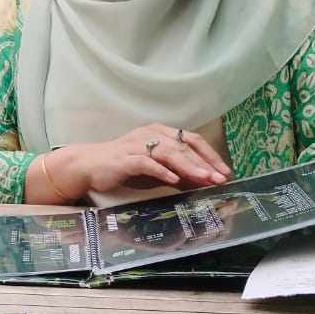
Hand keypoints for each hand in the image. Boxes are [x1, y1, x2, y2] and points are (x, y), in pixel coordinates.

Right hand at [35, 125, 230, 203]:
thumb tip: (205, 181)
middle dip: (204, 162)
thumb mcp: (156, 169)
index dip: (209, 154)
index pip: (191, 139)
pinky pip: (145, 163)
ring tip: (204, 178)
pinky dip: (161, 171)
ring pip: (167, 152)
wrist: (90, 165)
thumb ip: (178, 172)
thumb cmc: (125, 166)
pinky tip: (173, 180)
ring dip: (188, 166)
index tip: (224, 171)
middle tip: (220, 177)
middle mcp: (149, 134)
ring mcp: (136, 145)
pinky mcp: (124, 158)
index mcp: (159, 132)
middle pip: (182, 146)